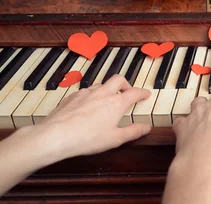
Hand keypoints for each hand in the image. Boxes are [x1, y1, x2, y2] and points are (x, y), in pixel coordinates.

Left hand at [35, 74, 150, 161]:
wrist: (56, 135)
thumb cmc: (87, 138)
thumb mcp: (115, 139)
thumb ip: (133, 131)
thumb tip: (146, 127)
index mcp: (116, 103)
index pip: (135, 92)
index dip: (142, 93)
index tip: (146, 94)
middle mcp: (103, 93)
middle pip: (119, 80)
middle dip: (126, 84)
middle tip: (128, 92)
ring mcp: (86, 93)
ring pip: (102, 84)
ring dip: (108, 89)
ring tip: (107, 100)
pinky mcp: (72, 96)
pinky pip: (86, 91)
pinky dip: (92, 95)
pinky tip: (88, 106)